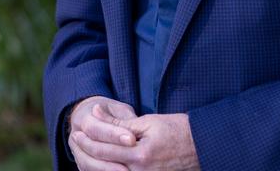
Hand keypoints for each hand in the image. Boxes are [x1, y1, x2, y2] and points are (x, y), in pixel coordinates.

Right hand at [68, 96, 137, 170]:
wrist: (92, 120)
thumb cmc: (110, 113)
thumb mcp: (118, 110)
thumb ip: (124, 120)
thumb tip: (135, 131)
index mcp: (82, 118)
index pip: (95, 128)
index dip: (113, 135)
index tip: (132, 139)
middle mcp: (75, 136)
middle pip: (91, 149)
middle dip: (113, 154)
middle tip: (135, 158)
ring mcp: (77, 152)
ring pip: (88, 164)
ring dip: (108, 168)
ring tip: (127, 170)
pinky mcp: (82, 164)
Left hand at [73, 110, 199, 170]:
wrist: (204, 146)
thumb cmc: (178, 129)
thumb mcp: (149, 122)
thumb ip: (120, 123)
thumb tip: (96, 113)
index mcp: (140, 156)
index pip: (104, 149)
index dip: (88, 139)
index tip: (77, 130)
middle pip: (104, 165)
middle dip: (87, 152)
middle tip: (75, 140)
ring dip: (96, 163)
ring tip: (85, 151)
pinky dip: (112, 169)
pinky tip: (104, 162)